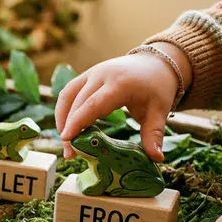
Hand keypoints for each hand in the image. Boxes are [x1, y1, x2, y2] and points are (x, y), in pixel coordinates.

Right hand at [55, 44, 189, 161]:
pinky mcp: (87, 75)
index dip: (78, 121)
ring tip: (65, 142)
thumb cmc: (157, 88)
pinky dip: (64, 110)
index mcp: (120, 83)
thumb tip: (156, 158)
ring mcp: (92, 72)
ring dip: (62, 118)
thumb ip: (153, 134)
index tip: (67, 139)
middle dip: (69, 127)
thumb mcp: (159, 110)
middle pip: (77, 102)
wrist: (156, 62)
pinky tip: (67, 127)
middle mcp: (102, 75)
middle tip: (69, 153)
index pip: (93, 104)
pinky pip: (69, 91)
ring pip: (67, 95)